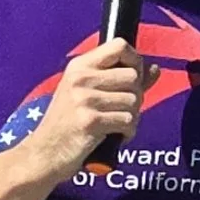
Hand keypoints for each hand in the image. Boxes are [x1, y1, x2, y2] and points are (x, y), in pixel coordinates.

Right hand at [18, 43, 147, 184]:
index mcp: (79, 66)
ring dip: (131, 117)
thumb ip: (121, 80)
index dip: (135, 60)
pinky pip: (128, 121)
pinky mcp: (91, 121)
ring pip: (133, 100)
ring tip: (115, 125)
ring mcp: (85, 99)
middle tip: (122, 110)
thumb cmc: (67, 124)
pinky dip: (127, 132)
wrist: (44, 153)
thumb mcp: (87, 94)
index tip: (134, 78)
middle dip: (136, 96)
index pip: (119, 46)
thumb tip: (154, 68)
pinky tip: (114, 136)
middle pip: (133, 75)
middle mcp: (81, 78)